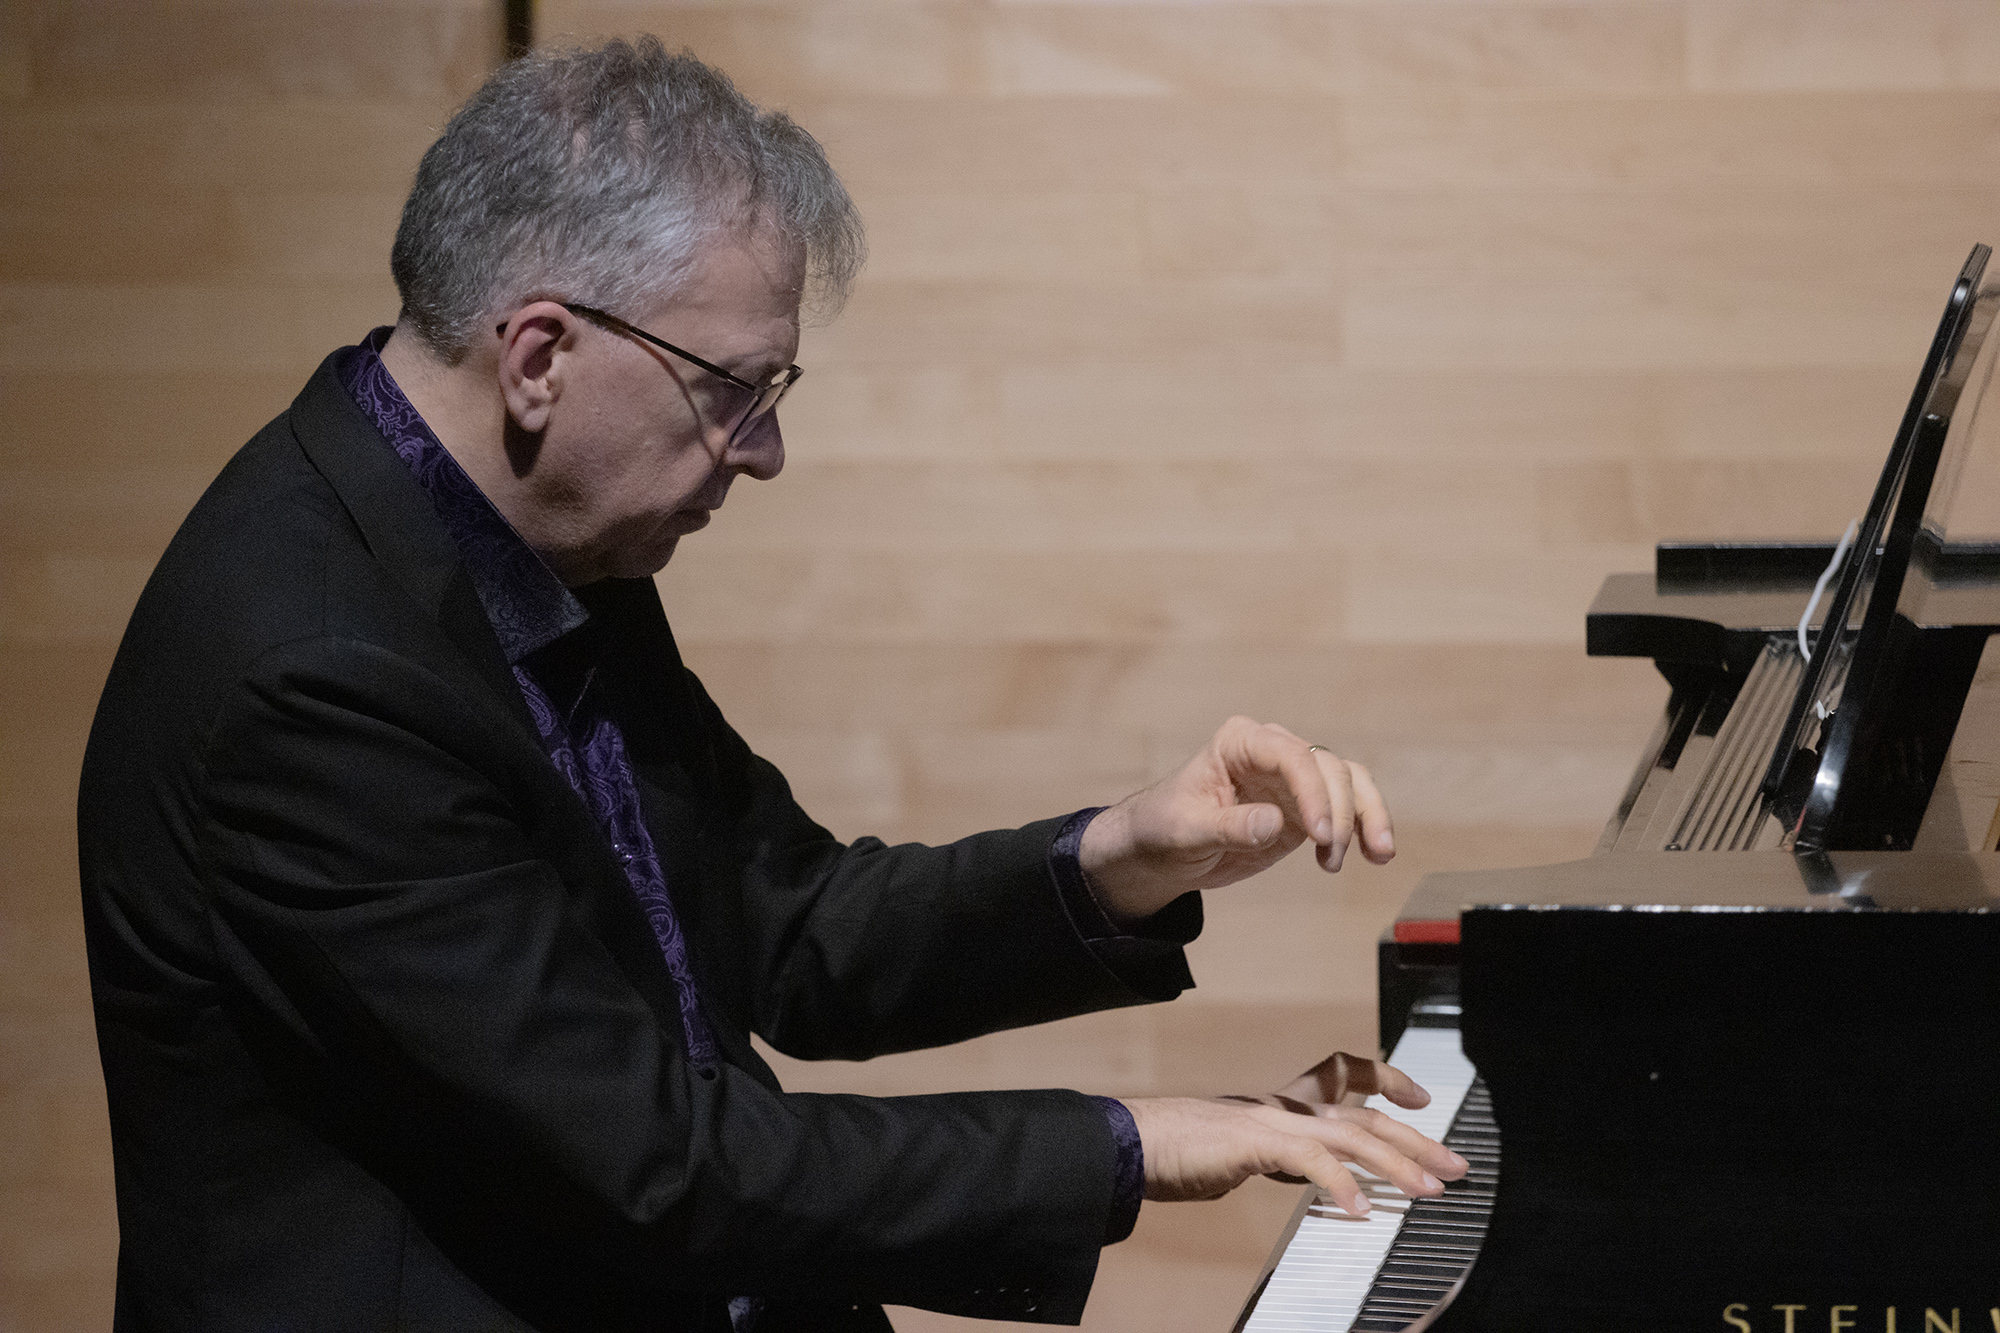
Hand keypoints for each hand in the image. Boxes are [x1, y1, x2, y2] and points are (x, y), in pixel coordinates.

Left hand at [1080, 716, 1392, 921]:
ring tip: (1376, 856)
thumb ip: (1230, 827)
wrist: (1159, 851)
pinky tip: (1370, 856)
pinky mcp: (1302, 808)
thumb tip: (1275, 822)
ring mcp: (1292, 780)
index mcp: (1240, 742)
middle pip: (1328, 767)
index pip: (1292, 755)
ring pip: (1348, 782)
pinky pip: (1346, 809)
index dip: (1314, 791)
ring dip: (1366, 816)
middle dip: (1341, 811)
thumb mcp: (1186, 831)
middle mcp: (1272, 752)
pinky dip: (1362, 828)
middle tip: (1332, 857)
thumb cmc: (1163, 828)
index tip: (1320, 834)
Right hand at [1119, 1052, 1464, 1216]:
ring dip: (1397, 1163)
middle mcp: (1282, 1106)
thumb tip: (1304, 1176)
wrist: (1131, 1142)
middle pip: (1364, 1113)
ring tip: (1429, 1188)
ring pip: (1351, 1135)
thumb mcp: (1237, 1152)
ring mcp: (1271, 1120)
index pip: (1341, 1073)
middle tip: (1454, 1165)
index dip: (1383, 1077)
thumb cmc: (1174, 1150)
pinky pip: (1311, 1161)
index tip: (1417, 1096)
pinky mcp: (1255, 1141)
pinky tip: (1360, 1209)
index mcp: (1279, 1104)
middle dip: (1415, 1138)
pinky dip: (1341, 1185)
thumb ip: (1274, 1157)